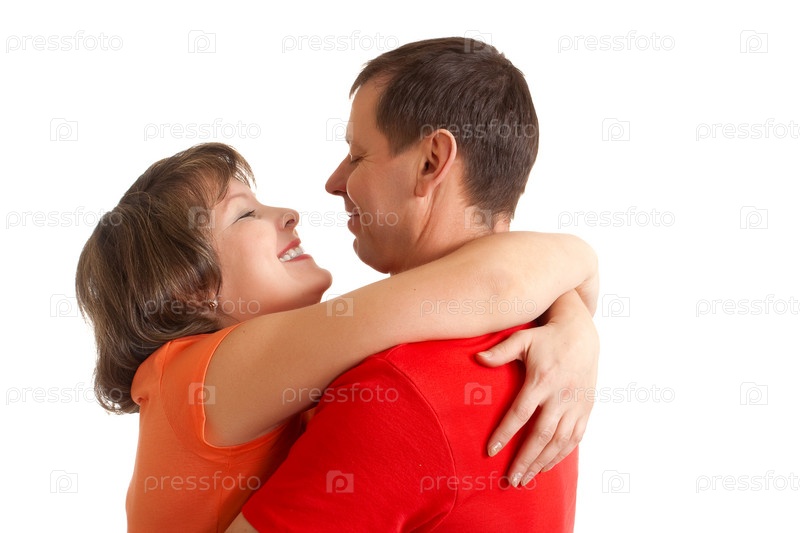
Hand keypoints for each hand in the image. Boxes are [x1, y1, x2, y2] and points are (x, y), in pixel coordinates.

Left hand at [477, 290, 598, 486]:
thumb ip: (501, 351)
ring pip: (559, 441)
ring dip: (542, 463)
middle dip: (525, 459)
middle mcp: (560, 396)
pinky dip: (561, 455)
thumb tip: (477, 358)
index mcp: (542, 380)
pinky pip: (575, 438)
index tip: (490, 451)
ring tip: (525, 479)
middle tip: (510, 480)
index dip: (505, 433)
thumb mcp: (523, 338)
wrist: (582, 335)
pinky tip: (545, 467)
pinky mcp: (586, 409)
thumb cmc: (546, 337)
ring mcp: (576, 405)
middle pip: (541, 434)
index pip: (521, 413)